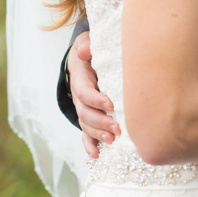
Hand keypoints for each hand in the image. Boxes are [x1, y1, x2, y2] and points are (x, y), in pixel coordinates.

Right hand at [68, 31, 119, 157]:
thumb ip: (87, 44)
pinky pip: (85, 133)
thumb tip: (86, 51)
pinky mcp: (89, 116)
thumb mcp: (87, 41)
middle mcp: (80, 97)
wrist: (84, 58)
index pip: (85, 92)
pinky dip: (89, 145)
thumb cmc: (90, 50)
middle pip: (86, 113)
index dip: (96, 99)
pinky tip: (96, 155)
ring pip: (87, 125)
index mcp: (80, 79)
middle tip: (117, 128)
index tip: (111, 104)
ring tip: (113, 140)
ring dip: (98, 134)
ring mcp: (83, 108)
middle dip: (101, 122)